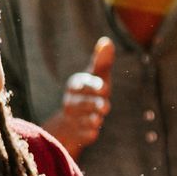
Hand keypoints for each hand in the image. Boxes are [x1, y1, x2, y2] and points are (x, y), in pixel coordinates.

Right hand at [46, 36, 113, 157]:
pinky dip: (89, 133)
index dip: (93, 86)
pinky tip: (92, 130)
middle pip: (82, 103)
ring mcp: (72, 118)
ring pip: (83, 119)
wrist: (71, 122)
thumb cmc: (89, 93)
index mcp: (75, 85)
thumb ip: (102, 62)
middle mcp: (70, 101)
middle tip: (105, 106)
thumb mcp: (96, 76)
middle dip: (94, 104)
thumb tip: (106, 41)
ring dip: (93, 118)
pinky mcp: (76, 134)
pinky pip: (84, 134)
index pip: (82, 84)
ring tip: (98, 118)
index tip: (104, 88)